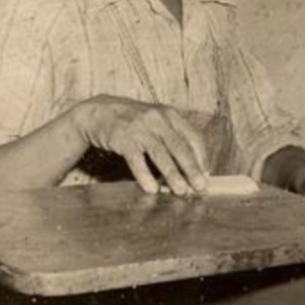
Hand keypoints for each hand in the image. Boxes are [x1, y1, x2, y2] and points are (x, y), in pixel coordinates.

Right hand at [74, 96, 209, 194]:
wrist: (99, 112)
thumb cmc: (134, 122)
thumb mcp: (157, 123)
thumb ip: (174, 140)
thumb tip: (193, 168)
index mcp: (171, 115)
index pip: (194, 137)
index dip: (202, 158)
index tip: (206, 175)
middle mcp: (158, 119)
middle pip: (180, 147)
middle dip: (192, 169)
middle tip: (199, 187)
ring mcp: (141, 127)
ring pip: (161, 154)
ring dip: (172, 175)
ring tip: (180, 191)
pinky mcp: (123, 137)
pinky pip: (137, 159)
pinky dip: (145, 175)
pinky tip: (151, 189)